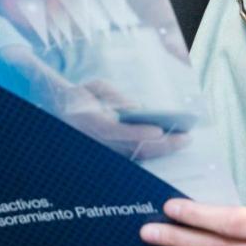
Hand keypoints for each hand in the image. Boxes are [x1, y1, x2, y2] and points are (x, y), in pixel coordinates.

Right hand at [66, 80, 191, 160]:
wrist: (59, 110)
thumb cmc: (80, 96)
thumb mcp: (93, 87)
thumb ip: (114, 96)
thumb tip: (137, 108)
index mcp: (90, 123)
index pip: (116, 132)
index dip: (138, 133)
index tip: (159, 129)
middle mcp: (97, 142)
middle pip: (133, 149)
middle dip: (162, 145)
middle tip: (185, 138)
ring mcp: (104, 152)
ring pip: (137, 157)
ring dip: (161, 151)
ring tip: (181, 141)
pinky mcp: (110, 157)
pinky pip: (134, 159)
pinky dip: (153, 154)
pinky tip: (169, 146)